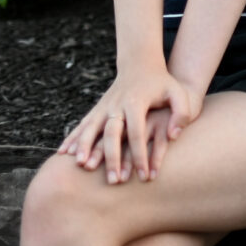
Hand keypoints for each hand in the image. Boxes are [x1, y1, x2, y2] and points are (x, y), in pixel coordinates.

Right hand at [59, 65, 198, 182]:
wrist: (140, 65)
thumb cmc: (163, 83)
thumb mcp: (178, 93)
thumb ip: (182, 113)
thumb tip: (174, 136)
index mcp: (137, 103)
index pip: (138, 133)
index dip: (140, 155)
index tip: (144, 176)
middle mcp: (118, 105)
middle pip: (112, 134)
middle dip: (112, 158)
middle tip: (114, 181)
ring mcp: (105, 107)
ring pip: (91, 128)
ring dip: (84, 147)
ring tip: (82, 166)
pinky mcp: (97, 109)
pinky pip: (82, 125)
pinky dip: (72, 138)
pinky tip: (63, 153)